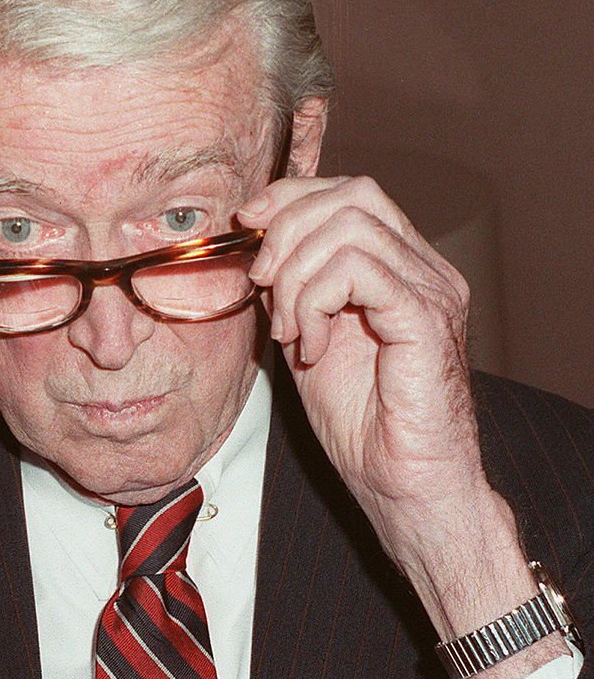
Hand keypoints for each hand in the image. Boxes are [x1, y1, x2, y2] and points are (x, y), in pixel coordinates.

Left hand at [239, 175, 477, 514]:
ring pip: (350, 228)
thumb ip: (291, 287)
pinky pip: (358, 271)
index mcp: (401, 266)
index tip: (248, 223)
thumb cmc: (361, 422)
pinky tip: (310, 347)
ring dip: (296, 276)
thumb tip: (256, 246)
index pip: (350, 192)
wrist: (402, 486)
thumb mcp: (306, 335)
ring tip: (290, 330)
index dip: (291, 196)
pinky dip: (315, 301)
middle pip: (354, 195)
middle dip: (287, 230)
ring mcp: (431, 291)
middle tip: (262, 285)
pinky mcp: (426, 319)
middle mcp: (424, 269)